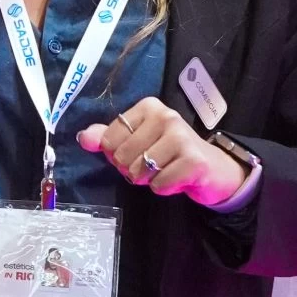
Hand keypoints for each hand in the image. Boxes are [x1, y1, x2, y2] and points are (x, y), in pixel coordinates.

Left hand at [76, 97, 246, 206]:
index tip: (137, 152)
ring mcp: (181, 137)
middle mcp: (166, 116)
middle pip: (121, 157)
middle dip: (132, 170)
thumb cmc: (169, 153)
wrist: (213, 168)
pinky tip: (178, 178)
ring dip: (148, 180)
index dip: (116, 155)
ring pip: (139, 171)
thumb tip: (83, 138)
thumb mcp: (137, 141)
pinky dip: (164, 188)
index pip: (108, 139)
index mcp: (148, 107)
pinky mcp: (193, 161)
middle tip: (153, 165)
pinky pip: (159, 184)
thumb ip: (107, 138)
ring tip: (166, 170)